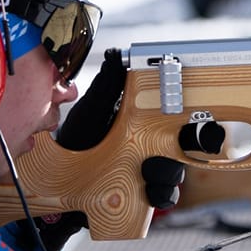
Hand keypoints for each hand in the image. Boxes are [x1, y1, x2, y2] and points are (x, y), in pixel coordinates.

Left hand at [8, 48, 202, 250]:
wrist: (54, 179)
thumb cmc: (74, 140)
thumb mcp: (91, 111)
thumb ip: (107, 85)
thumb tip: (116, 53)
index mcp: (146, 120)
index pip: (179, 114)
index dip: (194, 112)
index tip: (197, 111)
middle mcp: (153, 145)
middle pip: (186, 144)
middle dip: (194, 143)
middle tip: (186, 141)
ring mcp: (150, 172)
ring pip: (175, 171)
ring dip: (169, 172)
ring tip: (150, 170)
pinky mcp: (142, 197)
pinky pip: (163, 197)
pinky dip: (161, 195)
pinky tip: (151, 193)